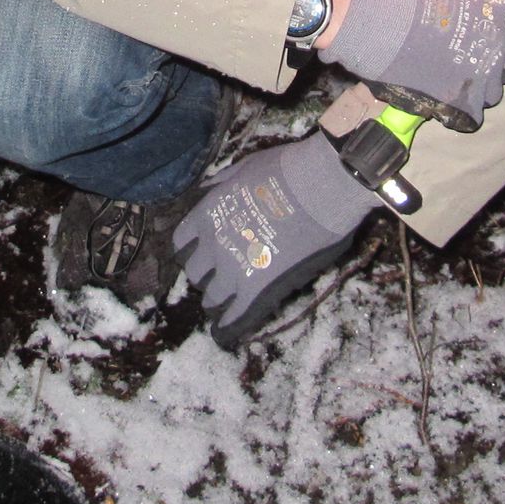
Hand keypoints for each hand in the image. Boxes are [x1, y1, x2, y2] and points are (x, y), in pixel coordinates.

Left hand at [172, 133, 378, 348]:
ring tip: (225, 304)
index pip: (183, 243)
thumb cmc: (287, 171)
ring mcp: (234, 269)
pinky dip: (227, 328)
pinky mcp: (259, 289)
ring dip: (217, 300)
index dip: (193, 251)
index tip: (202, 253)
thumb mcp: (243, 168)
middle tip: (220, 276)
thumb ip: (222, 184)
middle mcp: (213, 244)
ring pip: (212, 297)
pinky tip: (224, 336)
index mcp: (208, 214)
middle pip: (196, 273)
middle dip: (206, 275)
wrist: (320, 187)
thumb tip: (209, 188)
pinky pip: (236, 316)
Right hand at [318, 0, 504, 130]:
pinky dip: (462, 109)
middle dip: (496, 60)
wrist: (380, 19)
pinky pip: (475, 114)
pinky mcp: (465, 103)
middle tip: (468, 52)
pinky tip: (445, 95)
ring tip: (451, 72)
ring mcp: (486, 78)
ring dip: (478, 84)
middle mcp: (504, 47)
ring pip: (495, 91)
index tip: (499, 34)